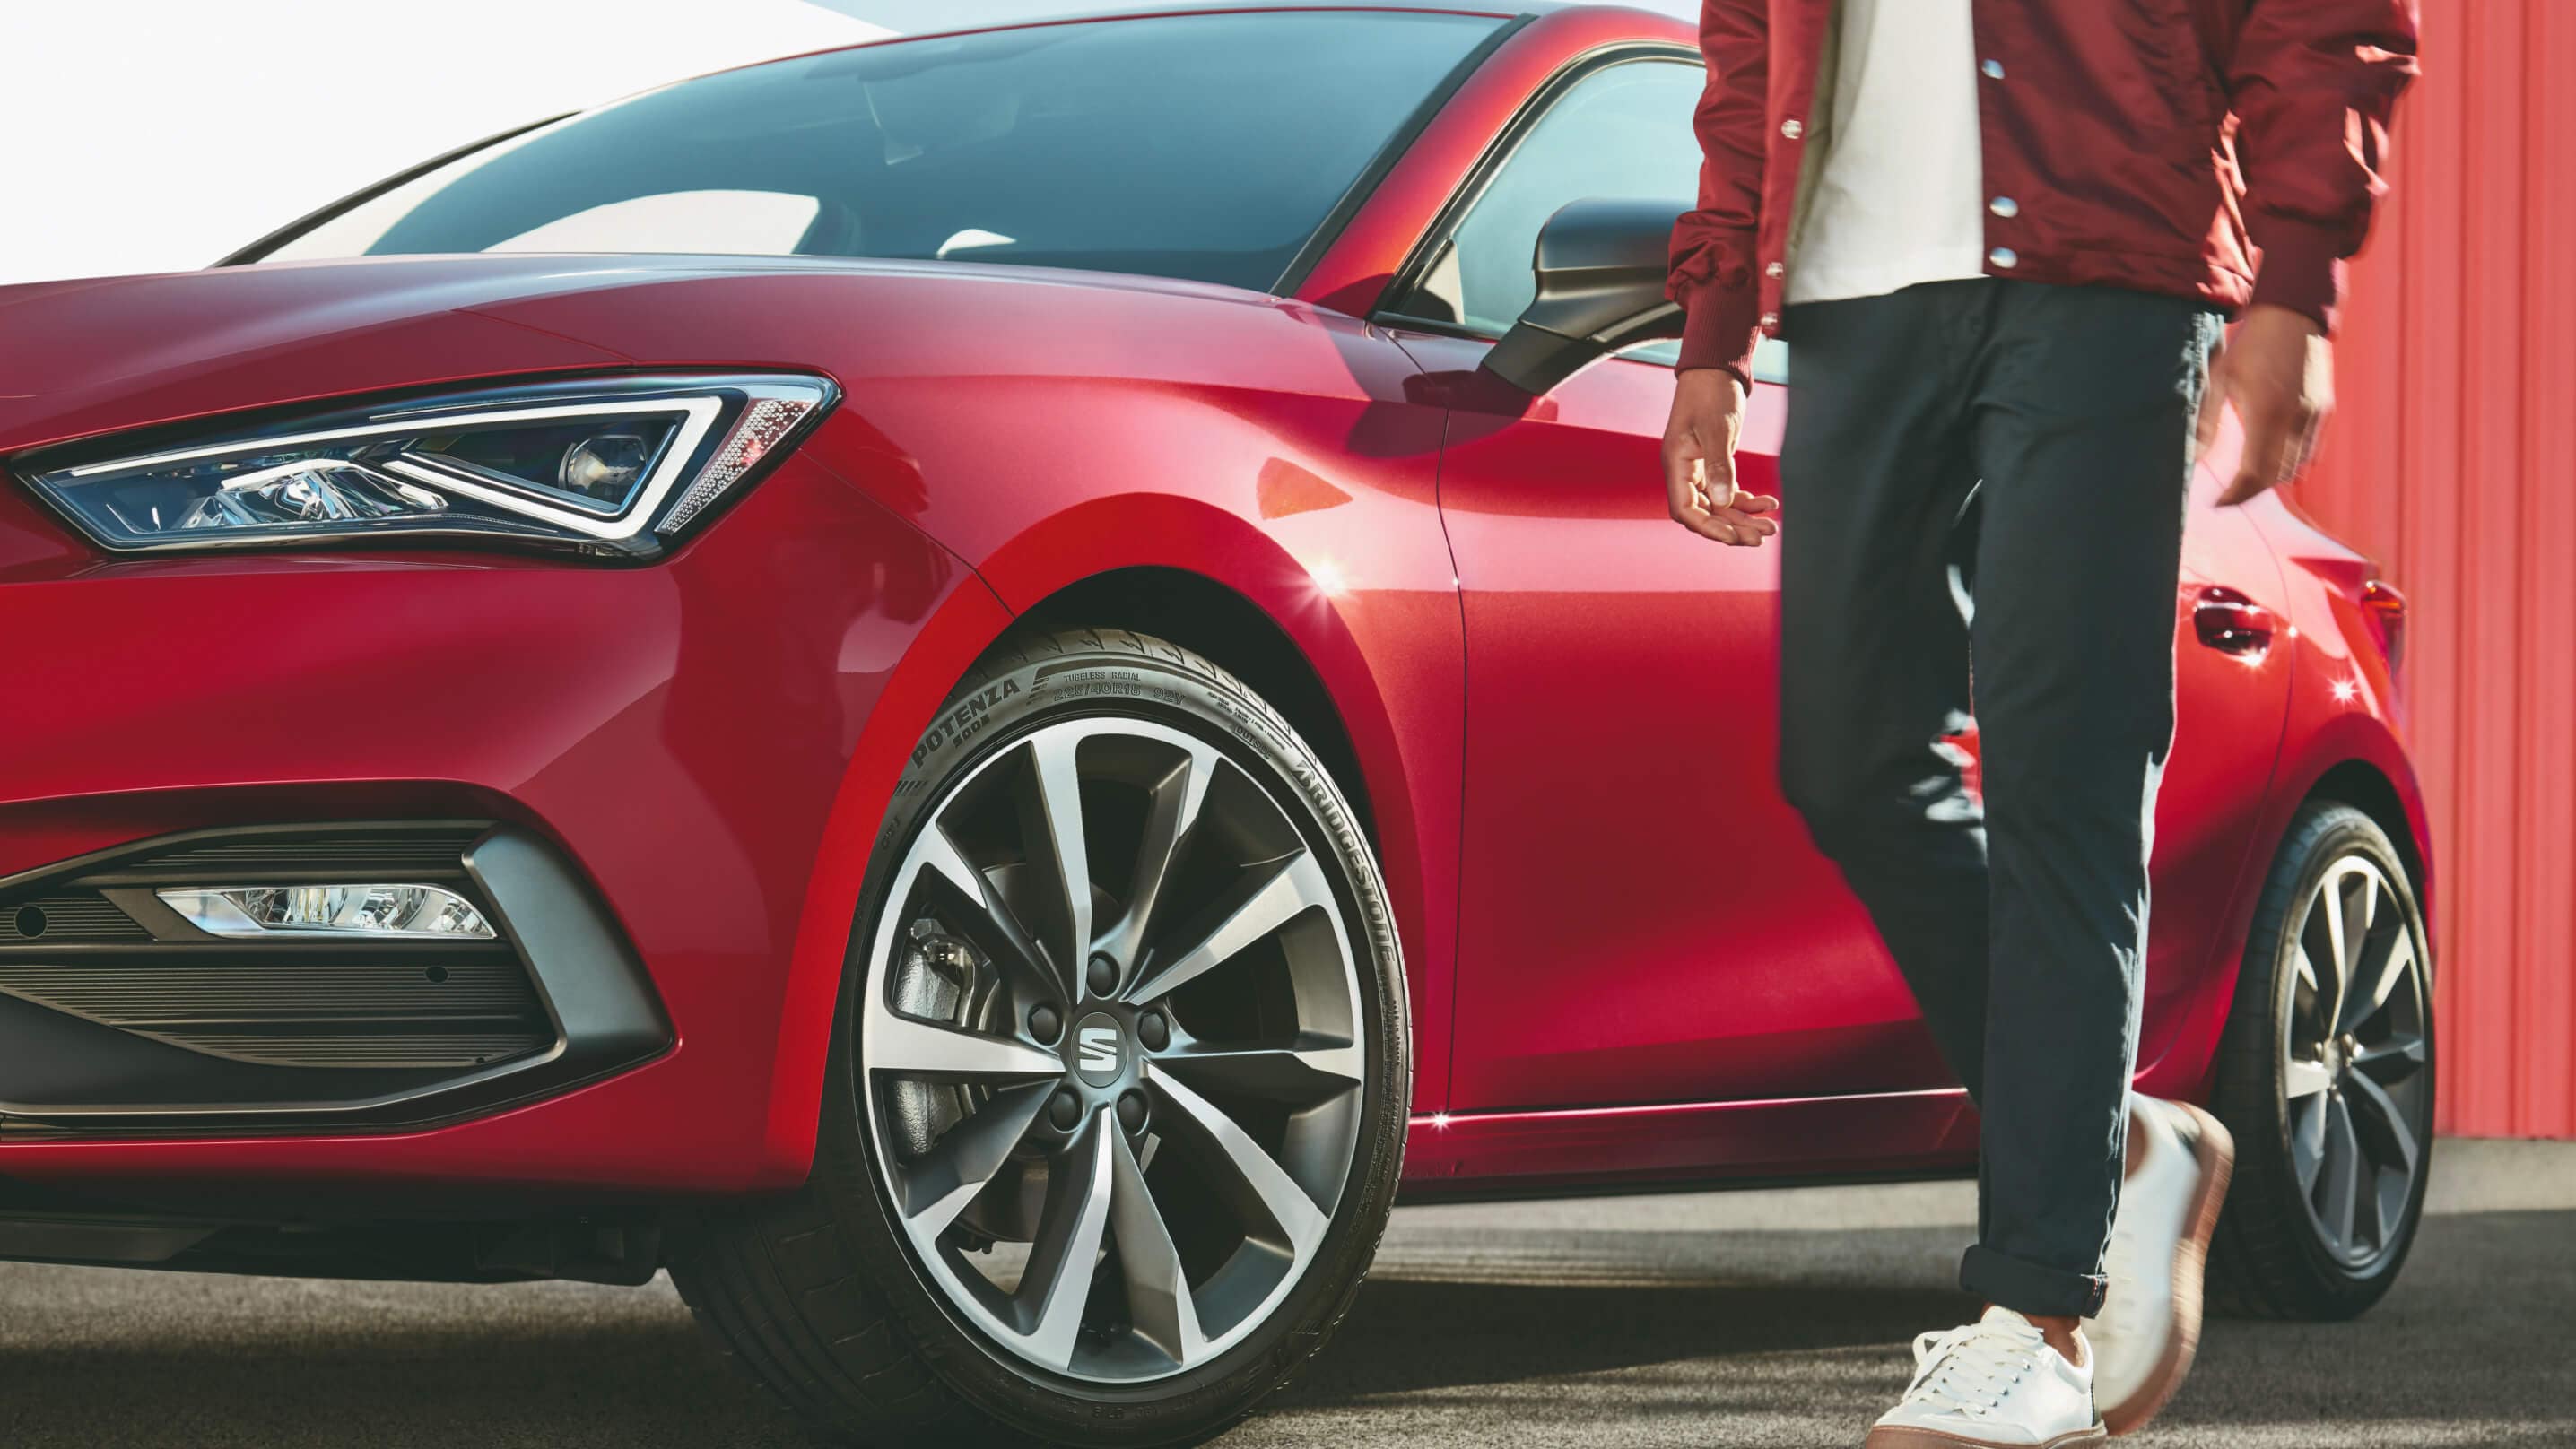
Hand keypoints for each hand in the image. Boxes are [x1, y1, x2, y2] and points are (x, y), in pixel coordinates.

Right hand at [1663, 367, 1778, 545]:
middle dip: (1733, 528)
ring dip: (1744, 518)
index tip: (1734, 537)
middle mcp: (1686, 472)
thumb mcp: (1717, 429)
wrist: (1715, 370)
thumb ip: (1719, 466)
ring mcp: (1700, 469)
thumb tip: (1722, 502)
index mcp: (1677, 465)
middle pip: (1706, 513)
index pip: (1685, 510)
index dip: (1708, 528)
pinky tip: (1768, 503)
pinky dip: (1748, 501)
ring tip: (1771, 526)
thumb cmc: (1711, 393)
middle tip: (1761, 536)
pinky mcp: (1715, 464)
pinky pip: (1729, 492)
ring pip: (1720, 506)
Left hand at [2197, 303, 2333, 505]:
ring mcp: (2315, 417)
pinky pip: (2309, 452)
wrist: (2294, 315)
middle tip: (2226, 495)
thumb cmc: (2251, 345)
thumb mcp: (2219, 380)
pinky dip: (2289, 463)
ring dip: (2270, 478)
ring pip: (2295, 468)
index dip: (2235, 495)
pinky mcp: (2324, 411)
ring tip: (2243, 479)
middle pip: (2275, 477)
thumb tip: (2192, 459)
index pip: (2254, 473)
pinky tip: (2268, 458)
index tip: (2216, 503)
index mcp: (2267, 412)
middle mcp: (2296, 419)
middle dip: (2250, 490)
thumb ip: (2206, 422)